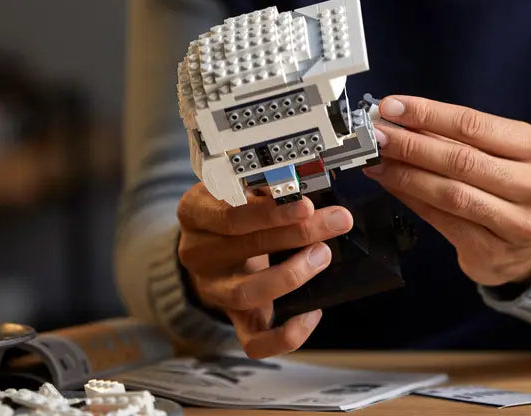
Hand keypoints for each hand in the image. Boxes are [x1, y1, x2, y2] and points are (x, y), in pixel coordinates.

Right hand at [176, 183, 352, 357]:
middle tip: (335, 222)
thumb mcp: (239, 187)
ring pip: (247, 293)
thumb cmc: (233, 208)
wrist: (212, 242)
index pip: (231, 214)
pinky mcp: (232, 318)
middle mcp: (198, 252)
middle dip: (298, 233)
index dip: (271, 212)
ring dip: (292, 274)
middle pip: (246, 246)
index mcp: (195, 212)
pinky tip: (312, 312)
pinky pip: (254, 342)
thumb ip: (265, 189)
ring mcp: (213, 289)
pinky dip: (287, 334)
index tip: (307, 205)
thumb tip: (309, 189)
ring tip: (323, 255)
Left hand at [364, 95, 530, 286]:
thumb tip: (395, 121)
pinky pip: (442, 220)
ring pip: (450, 193)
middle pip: (460, 159)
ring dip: (405, 174)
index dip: (427, 114)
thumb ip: (449, 138)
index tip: (391, 107)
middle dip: (410, 145)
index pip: (472, 124)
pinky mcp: (492, 250)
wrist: (529, 245)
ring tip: (376, 161)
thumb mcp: (491, 153)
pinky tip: (391, 185)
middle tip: (376, 136)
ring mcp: (516, 222)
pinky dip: (411, 199)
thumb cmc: (505, 186)